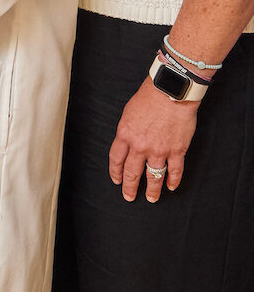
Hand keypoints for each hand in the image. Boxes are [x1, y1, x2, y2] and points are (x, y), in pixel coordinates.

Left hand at [109, 76, 198, 202]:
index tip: (116, 180)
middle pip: (132, 172)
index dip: (115, 172)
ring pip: (154, 176)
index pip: (116, 160)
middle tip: (129, 196)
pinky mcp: (177, 151)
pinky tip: (171, 187)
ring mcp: (159, 150)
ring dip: (152, 190)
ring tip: (151, 198)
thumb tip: (127, 143)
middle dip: (129, 187)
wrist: (170, 92)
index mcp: (125, 134)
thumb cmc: (148, 98)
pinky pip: (174, 171)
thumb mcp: (128, 113)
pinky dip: (173, 181)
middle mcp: (140, 146)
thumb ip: (127, 131)